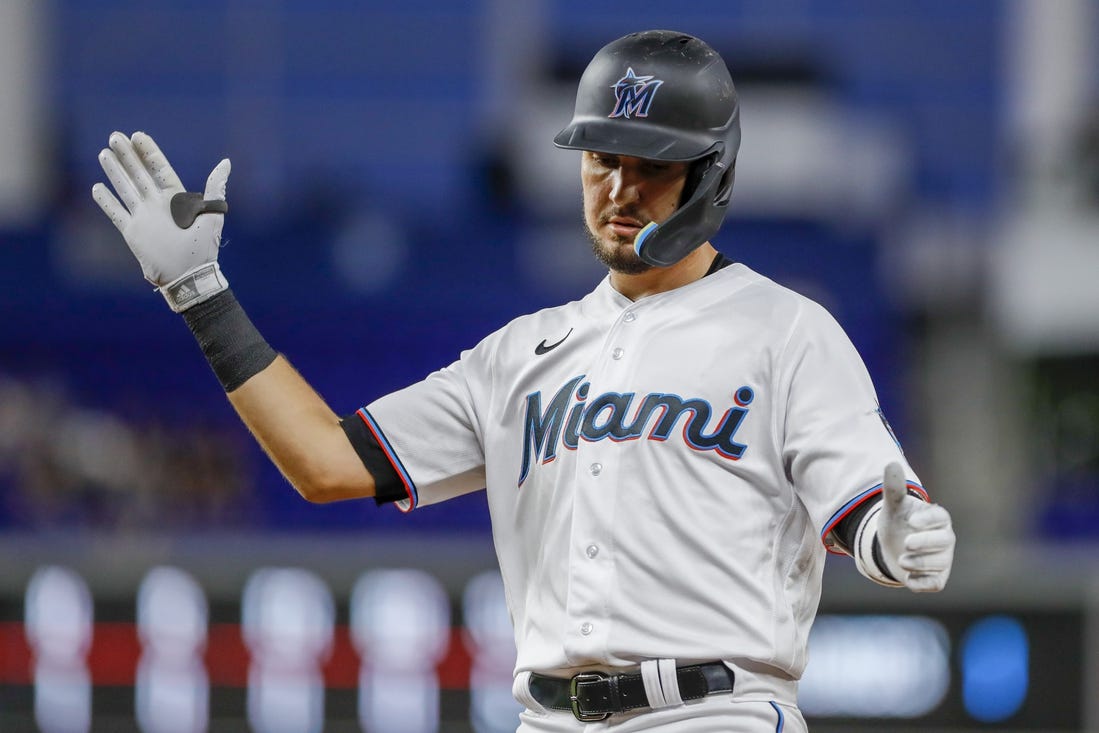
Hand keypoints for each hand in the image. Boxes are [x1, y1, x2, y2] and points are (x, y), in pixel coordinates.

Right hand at [92, 131, 230, 311]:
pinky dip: (106, 201)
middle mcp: (158, 205)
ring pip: (126, 189)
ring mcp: (144, 218)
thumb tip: (225, 162)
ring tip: (104, 153)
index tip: (137, 135)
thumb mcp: (213, 215)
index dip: (149, 152)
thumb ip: (216, 188)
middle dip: (127, 156)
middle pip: (139, 174)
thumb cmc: (203, 249)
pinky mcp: (133, 233)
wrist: (189, 276)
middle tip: (114, 136)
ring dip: (115, 171)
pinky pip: (117, 213)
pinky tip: (97, 188)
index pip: (160, 169)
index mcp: (177, 199)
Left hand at [878, 462, 954, 591]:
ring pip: (938, 564)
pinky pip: (935, 584)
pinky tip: (909, 580)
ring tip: (901, 560)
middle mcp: (945, 539)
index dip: (928, 520)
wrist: (892, 547)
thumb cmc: (898, 522)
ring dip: (920, 564)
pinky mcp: (937, 578)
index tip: (912, 521)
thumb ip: (893, 487)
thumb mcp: (893, 506)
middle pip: (944, 542)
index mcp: (937, 518)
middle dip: (926, 544)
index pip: (940, 518)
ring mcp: (942, 559)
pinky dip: (923, 583)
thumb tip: (892, 463)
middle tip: (906, 545)